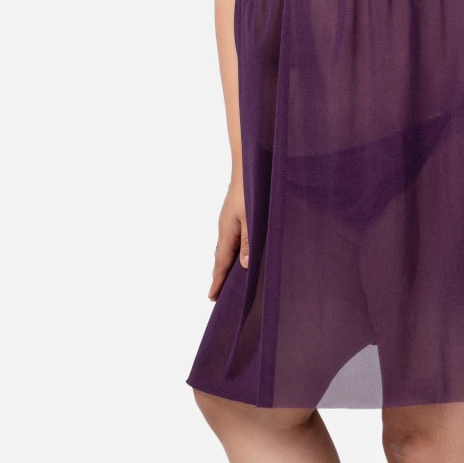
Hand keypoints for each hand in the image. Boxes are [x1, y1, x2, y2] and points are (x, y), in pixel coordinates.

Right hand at [209, 170, 248, 299]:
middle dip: (218, 275)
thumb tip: (244, 266)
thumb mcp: (252, 218)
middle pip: (220, 257)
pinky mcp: (234, 215)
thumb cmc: (251, 190)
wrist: (248, 165)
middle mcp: (225, 228)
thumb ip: (249, 242)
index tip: (211, 297)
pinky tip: (235, 252)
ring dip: (223, 264)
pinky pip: (229, 239)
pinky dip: (229, 251)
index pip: (222, 262)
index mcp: (227, 232)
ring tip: (223, 278)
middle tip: (215, 294)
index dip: (218, 281)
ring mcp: (228, 221)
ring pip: (224, 248)